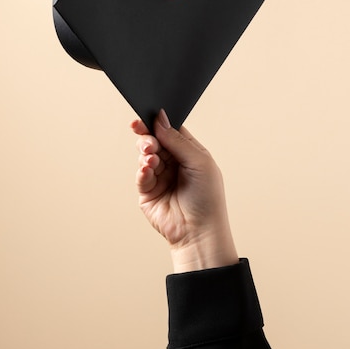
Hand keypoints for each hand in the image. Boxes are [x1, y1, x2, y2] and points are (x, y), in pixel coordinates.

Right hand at [131, 109, 238, 272]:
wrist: (199, 232)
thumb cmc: (207, 198)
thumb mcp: (199, 162)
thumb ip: (178, 140)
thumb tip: (160, 119)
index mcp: (189, 153)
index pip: (171, 131)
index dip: (159, 123)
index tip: (148, 116)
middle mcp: (174, 163)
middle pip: (155, 141)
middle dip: (148, 136)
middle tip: (144, 135)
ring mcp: (160, 177)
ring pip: (146, 155)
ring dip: (146, 152)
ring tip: (151, 156)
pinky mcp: (148, 192)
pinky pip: (141, 175)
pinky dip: (143, 170)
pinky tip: (147, 169)